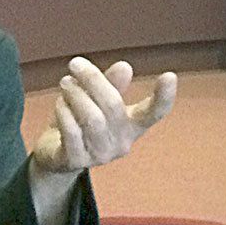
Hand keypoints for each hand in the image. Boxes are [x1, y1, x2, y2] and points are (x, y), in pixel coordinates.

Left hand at [31, 58, 175, 175]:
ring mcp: (100, 155)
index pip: (154, 113)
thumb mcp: (95, 100)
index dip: (164, 97)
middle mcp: (121, 143)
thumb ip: (109, 84)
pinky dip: (64, 112)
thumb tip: (125, 66)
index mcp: (133, 125)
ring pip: (92, 118)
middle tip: (75, 64)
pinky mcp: (76, 160)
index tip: (170, 76)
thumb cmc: (79, 121)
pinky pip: (72, 132)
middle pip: (113, 105)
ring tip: (65, 82)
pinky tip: (59, 103)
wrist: (55, 155)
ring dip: (76, 94)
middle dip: (93, 80)